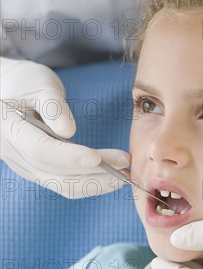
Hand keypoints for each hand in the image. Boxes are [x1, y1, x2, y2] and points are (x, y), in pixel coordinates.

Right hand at [0, 57, 129, 197]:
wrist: (9, 94)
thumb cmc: (25, 83)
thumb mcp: (38, 84)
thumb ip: (52, 106)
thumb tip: (68, 132)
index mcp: (11, 131)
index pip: (42, 151)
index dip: (70, 157)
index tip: (97, 158)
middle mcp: (17, 156)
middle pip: (56, 175)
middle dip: (93, 175)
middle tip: (125, 169)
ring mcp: (28, 168)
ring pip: (63, 185)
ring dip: (97, 184)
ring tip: (125, 176)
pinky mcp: (40, 173)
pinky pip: (66, 184)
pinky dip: (90, 182)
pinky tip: (112, 176)